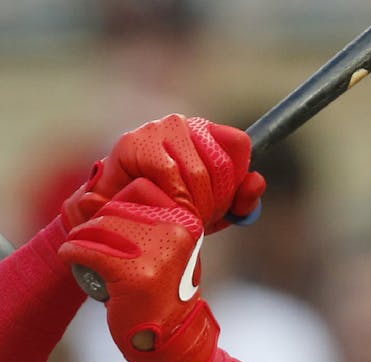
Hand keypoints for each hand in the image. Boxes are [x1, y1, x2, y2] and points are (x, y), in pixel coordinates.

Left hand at [58, 178, 218, 361]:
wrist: (172, 339)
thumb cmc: (162, 294)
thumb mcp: (161, 252)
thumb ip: (135, 223)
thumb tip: (87, 194)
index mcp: (186, 221)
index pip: (142, 187)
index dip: (116, 200)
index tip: (105, 219)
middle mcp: (175, 231)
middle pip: (117, 207)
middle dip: (95, 221)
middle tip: (86, 238)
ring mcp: (156, 253)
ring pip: (101, 226)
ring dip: (80, 235)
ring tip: (76, 247)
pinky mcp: (133, 274)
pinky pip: (89, 249)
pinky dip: (72, 250)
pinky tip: (69, 256)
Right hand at [61, 115, 265, 233]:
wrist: (114, 227)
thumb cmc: (162, 216)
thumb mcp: (210, 215)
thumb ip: (240, 201)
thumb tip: (257, 181)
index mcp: (204, 134)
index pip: (238, 146)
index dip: (232, 185)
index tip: (218, 209)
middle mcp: (182, 125)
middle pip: (220, 163)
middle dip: (212, 202)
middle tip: (195, 221)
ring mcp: (156, 130)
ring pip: (197, 170)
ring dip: (192, 204)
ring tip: (176, 218)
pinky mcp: (133, 143)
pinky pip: (169, 172)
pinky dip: (170, 198)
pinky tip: (160, 209)